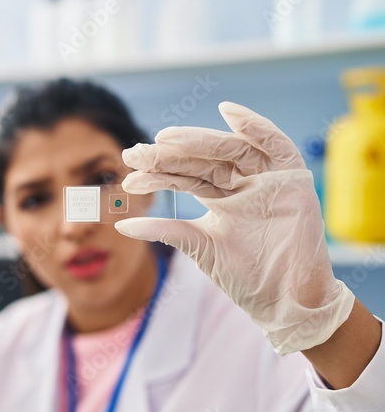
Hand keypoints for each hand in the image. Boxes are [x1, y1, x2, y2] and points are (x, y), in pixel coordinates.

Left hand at [115, 101, 354, 354]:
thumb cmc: (245, 276)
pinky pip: (275, 144)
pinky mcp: (292, 177)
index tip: (129, 174)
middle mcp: (242, 183)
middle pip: (202, 160)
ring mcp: (266, 178)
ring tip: (166, 139)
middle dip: (169, 156)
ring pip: (229, 149)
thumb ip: (165, 230)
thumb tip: (120, 226)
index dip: (158, 174)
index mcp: (220, 197)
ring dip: (198, 140)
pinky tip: (228, 112)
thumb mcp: (199, 247)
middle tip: (136, 154)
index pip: (185, 177)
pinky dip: (255, 126)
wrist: (285, 299)